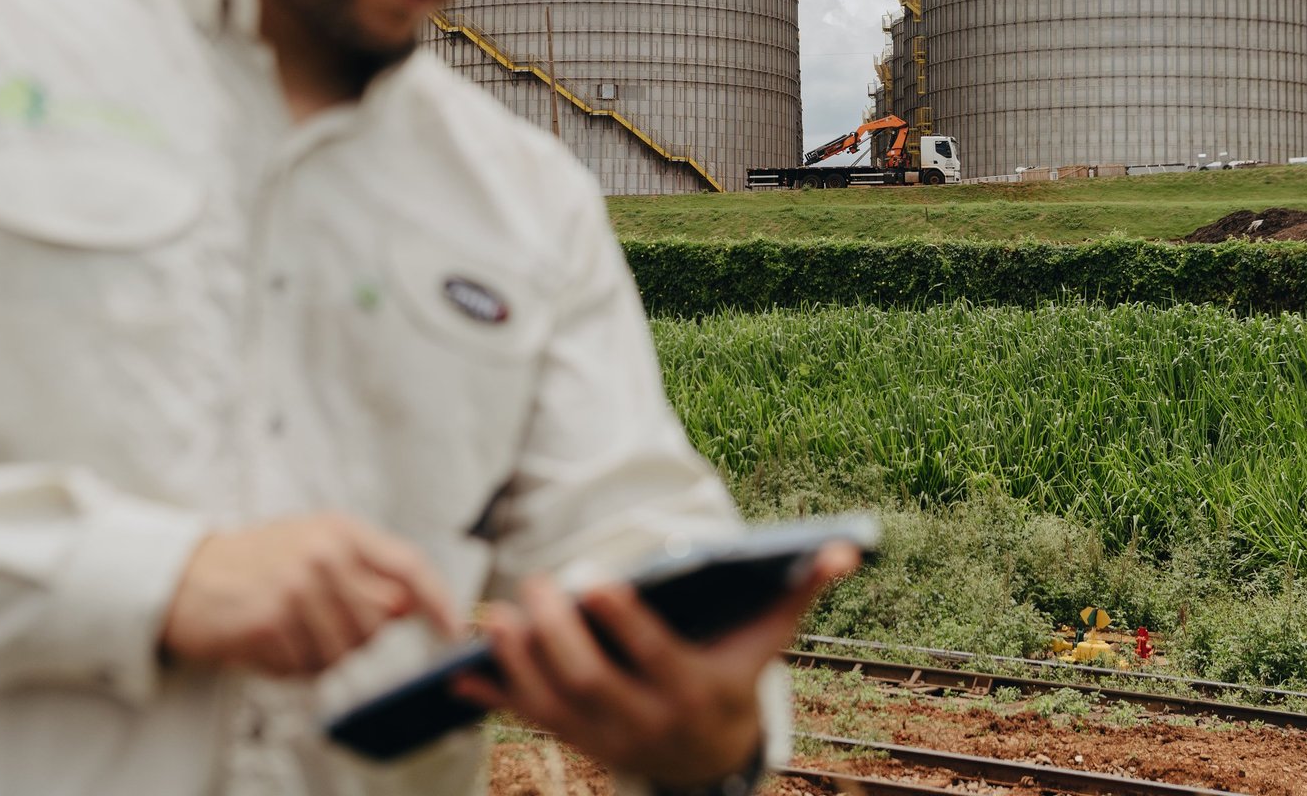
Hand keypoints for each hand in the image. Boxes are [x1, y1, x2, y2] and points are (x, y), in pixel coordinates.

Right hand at [159, 515, 460, 676]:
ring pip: (344, 652)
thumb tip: (413, 605)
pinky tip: (265, 640)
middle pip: (379, 622)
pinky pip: (303, 668)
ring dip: (319, 655)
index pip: (408, 566)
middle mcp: (323, 553)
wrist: (183, 577)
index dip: (439, 600)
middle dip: (356, 636)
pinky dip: (287, 666)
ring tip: (287, 631)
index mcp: (341, 531)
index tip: (454, 629)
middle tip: (315, 623)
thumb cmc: (257, 563)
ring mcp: (295, 587)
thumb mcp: (314, 546)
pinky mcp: (269, 621)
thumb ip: (366, 571)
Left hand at [453, 541, 859, 786]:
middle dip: (558, 636)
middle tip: (535, 584)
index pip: (654, 656)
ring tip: (497, 616)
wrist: (711, 761)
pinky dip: (493, 698)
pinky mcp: (575, 742)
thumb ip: (801, 591)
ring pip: (553, 707)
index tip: (593, 578)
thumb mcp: (768, 642)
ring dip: (519, 664)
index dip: (623, 620)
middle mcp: (647, 722)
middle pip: (593, 682)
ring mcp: (606, 738)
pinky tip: (458, 674)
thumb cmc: (736, 675)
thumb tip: (847, 546)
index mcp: (693, 689)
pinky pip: (527, 722)